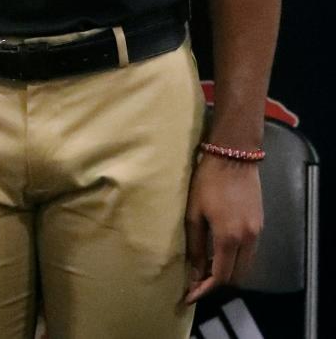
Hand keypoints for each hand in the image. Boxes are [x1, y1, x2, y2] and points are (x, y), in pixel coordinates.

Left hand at [184, 153, 262, 303]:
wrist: (233, 155)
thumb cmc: (207, 180)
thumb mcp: (194, 211)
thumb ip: (194, 244)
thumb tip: (194, 272)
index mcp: (228, 237)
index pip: (220, 276)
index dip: (205, 288)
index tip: (190, 295)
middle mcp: (247, 239)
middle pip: (236, 276)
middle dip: (216, 283)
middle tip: (197, 281)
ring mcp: (257, 232)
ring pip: (245, 265)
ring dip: (228, 271)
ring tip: (207, 268)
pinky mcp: (260, 224)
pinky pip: (250, 252)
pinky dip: (236, 258)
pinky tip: (220, 251)